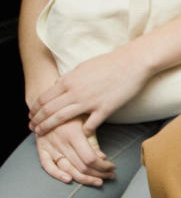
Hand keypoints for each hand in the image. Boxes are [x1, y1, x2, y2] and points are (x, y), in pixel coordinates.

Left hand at [29, 48, 150, 135]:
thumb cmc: (108, 63)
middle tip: (33, 128)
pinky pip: (90, 125)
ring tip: (43, 133)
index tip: (31, 116)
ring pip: (62, 118)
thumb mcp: (82, 67)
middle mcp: (75, 92)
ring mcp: (89, 102)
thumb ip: (69, 78)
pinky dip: (84, 131)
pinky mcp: (105, 109)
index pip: (44, 98)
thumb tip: (58, 85)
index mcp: (68, 81)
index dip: (34, 109)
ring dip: (50, 127)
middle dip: (38, 121)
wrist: (131, 63)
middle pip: (49, 110)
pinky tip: (82, 134)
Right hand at [35, 117, 114, 185]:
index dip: (103, 167)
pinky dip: (56, 174)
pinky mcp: (41, 148)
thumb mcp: (86, 122)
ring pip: (67, 169)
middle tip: (110, 176)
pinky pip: (46, 165)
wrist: (49, 104)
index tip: (113, 167)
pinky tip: (69, 180)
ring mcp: (49, 146)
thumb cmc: (73, 112)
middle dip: (99, 174)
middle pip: (81, 166)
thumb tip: (102, 158)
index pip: (90, 159)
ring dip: (84, 179)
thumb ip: (93, 141)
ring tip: (98, 181)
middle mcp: (61, 142)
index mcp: (73, 134)